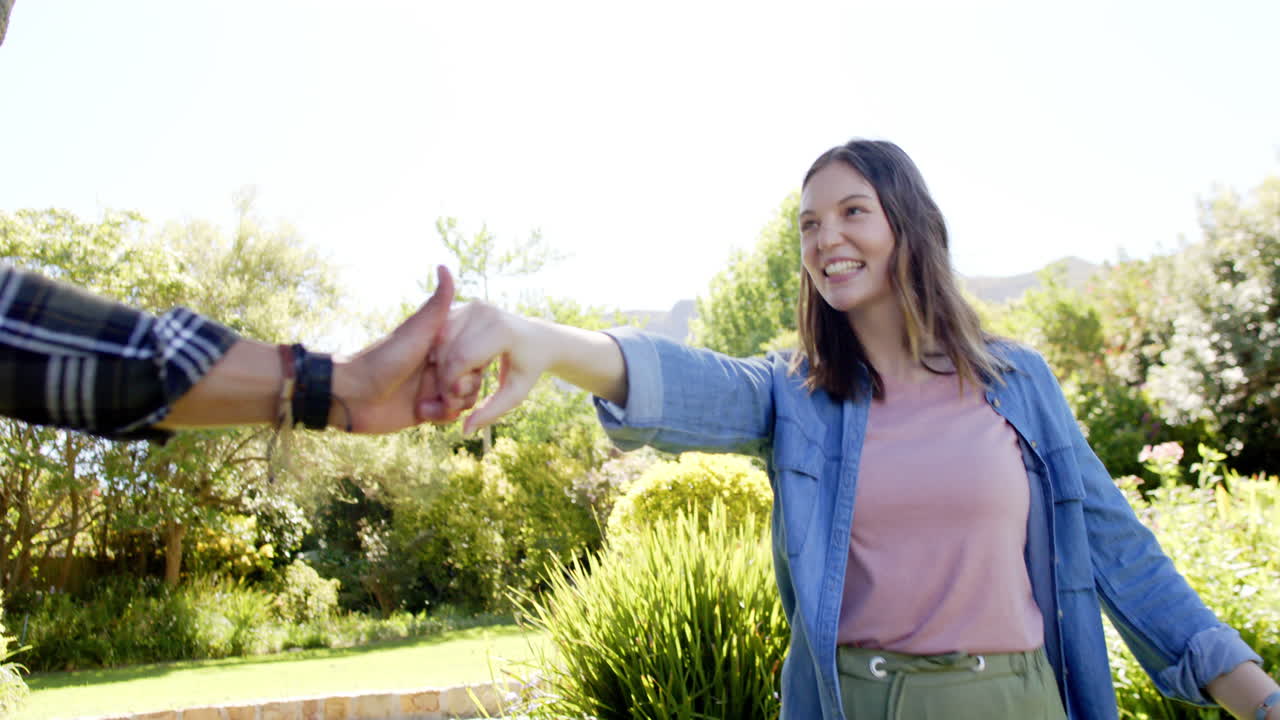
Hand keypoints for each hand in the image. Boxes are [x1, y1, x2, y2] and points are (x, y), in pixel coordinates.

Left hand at [334, 266, 482, 432]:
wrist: (352, 395)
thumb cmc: (384, 359)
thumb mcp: (417, 331)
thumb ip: (437, 303)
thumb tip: (445, 266)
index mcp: (440, 346)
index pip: (474, 355)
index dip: (473, 365)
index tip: (459, 370)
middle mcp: (439, 366)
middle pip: (473, 379)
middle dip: (464, 389)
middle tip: (445, 390)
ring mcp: (432, 388)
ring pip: (463, 400)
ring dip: (453, 405)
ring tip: (433, 404)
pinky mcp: (425, 411)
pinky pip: (448, 416)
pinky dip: (441, 417)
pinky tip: (423, 413)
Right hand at [432, 301, 554, 434]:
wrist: (537, 338)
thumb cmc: (527, 367)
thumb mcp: (515, 393)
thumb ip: (491, 412)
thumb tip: (464, 430)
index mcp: (501, 330)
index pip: (462, 359)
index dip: (451, 384)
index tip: (454, 402)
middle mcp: (485, 311)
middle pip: (446, 349)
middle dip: (443, 376)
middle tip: (454, 394)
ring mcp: (473, 305)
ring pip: (438, 339)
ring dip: (440, 364)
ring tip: (458, 378)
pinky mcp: (464, 305)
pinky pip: (440, 331)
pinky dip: (440, 351)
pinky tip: (454, 364)